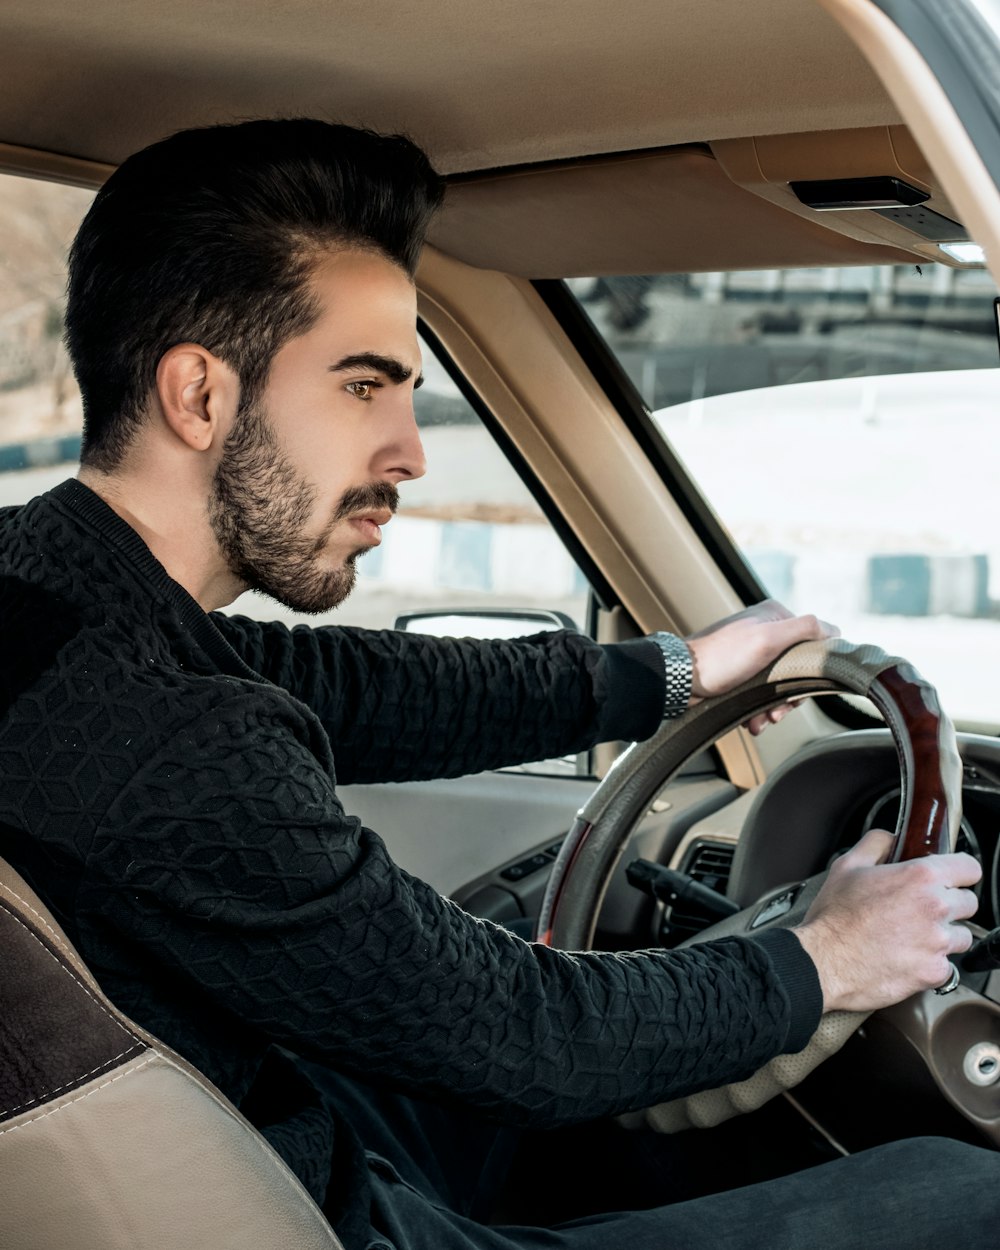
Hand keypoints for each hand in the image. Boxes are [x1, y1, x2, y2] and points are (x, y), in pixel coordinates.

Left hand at [685, 600, 837, 733]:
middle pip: (797, 670)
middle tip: (777, 712)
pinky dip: (758, 711)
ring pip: (779, 687)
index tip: (797, 692)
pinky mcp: (740, 675)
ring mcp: (752, 654)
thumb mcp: (767, 639)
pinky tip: (751, 721)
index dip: (810, 672)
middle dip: (788, 697)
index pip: (814, 643)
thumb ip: (803, 629)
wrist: (680, 681)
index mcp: (775, 617)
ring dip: (772, 709)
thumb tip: (835, 631)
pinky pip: (760, 695)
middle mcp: (765, 632)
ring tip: (761, 720)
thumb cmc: (720, 659)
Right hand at [793, 828, 981, 1013]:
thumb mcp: (847, 866)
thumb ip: (877, 843)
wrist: (824, 963)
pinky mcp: (934, 972)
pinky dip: (931, 963)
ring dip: (944, 935)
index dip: (959, 871)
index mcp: (919, 877)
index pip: (969, 868)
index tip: (952, 878)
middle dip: (950, 904)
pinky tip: (907, 956)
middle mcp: (935, 908)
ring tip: (913, 935)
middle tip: (922, 909)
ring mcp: (937, 943)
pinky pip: (947, 966)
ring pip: (961, 936)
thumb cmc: (833, 918)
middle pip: (969, 903)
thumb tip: (892, 839)